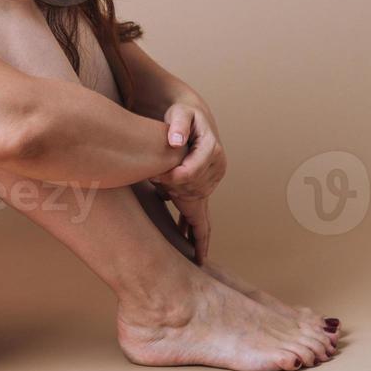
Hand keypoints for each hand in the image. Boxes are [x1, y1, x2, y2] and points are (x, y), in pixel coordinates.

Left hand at [151, 99, 225, 262]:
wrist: (191, 118)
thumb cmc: (182, 114)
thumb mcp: (179, 113)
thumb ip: (177, 126)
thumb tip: (175, 142)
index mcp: (212, 151)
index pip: (189, 173)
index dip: (172, 177)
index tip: (156, 177)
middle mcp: (216, 169)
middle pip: (191, 191)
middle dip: (172, 190)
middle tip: (154, 183)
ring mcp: (211, 182)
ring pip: (194, 205)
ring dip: (179, 206)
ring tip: (171, 210)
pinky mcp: (203, 191)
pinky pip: (203, 219)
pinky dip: (199, 237)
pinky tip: (197, 257)